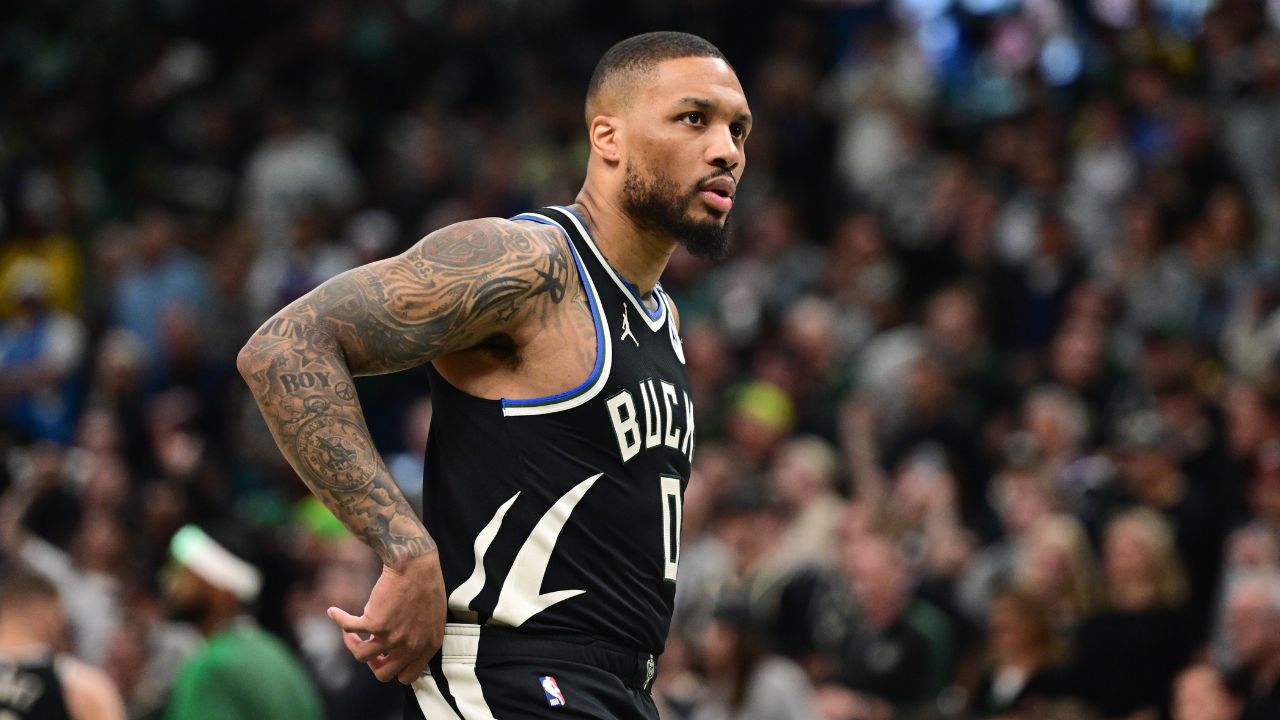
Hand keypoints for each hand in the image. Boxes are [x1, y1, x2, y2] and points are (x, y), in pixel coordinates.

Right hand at [327, 550, 446, 683]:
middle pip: (383, 674)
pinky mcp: (374, 623)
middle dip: (374, 663)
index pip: (408, 676)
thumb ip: (419, 635)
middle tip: (370, 646)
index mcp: (428, 646)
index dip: (394, 668)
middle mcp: (410, 646)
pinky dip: (339, 619)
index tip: (386, 657)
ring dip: (352, 644)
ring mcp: (392, 637)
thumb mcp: (433, 616)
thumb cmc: (426, 583)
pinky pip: (349, 627)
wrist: (415, 563)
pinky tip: (334, 611)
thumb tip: (400, 645)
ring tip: (351, 631)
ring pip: (362, 656)